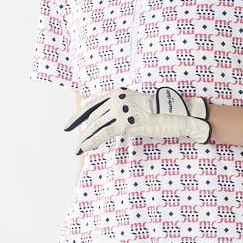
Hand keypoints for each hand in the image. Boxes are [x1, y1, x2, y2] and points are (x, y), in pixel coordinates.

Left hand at [64, 86, 211, 154]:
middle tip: (77, 146)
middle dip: (84, 133)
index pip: (91, 105)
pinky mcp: (125, 122)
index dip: (77, 117)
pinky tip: (84, 148)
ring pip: (96, 127)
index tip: (68, 126)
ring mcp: (120, 109)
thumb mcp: (133, 107)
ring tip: (78, 150)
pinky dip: (91, 141)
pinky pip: (103, 133)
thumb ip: (118, 111)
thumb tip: (101, 123)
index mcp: (117, 93)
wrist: (174, 114)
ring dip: (85, 140)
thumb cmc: (156, 113)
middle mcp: (116, 98)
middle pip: (93, 118)